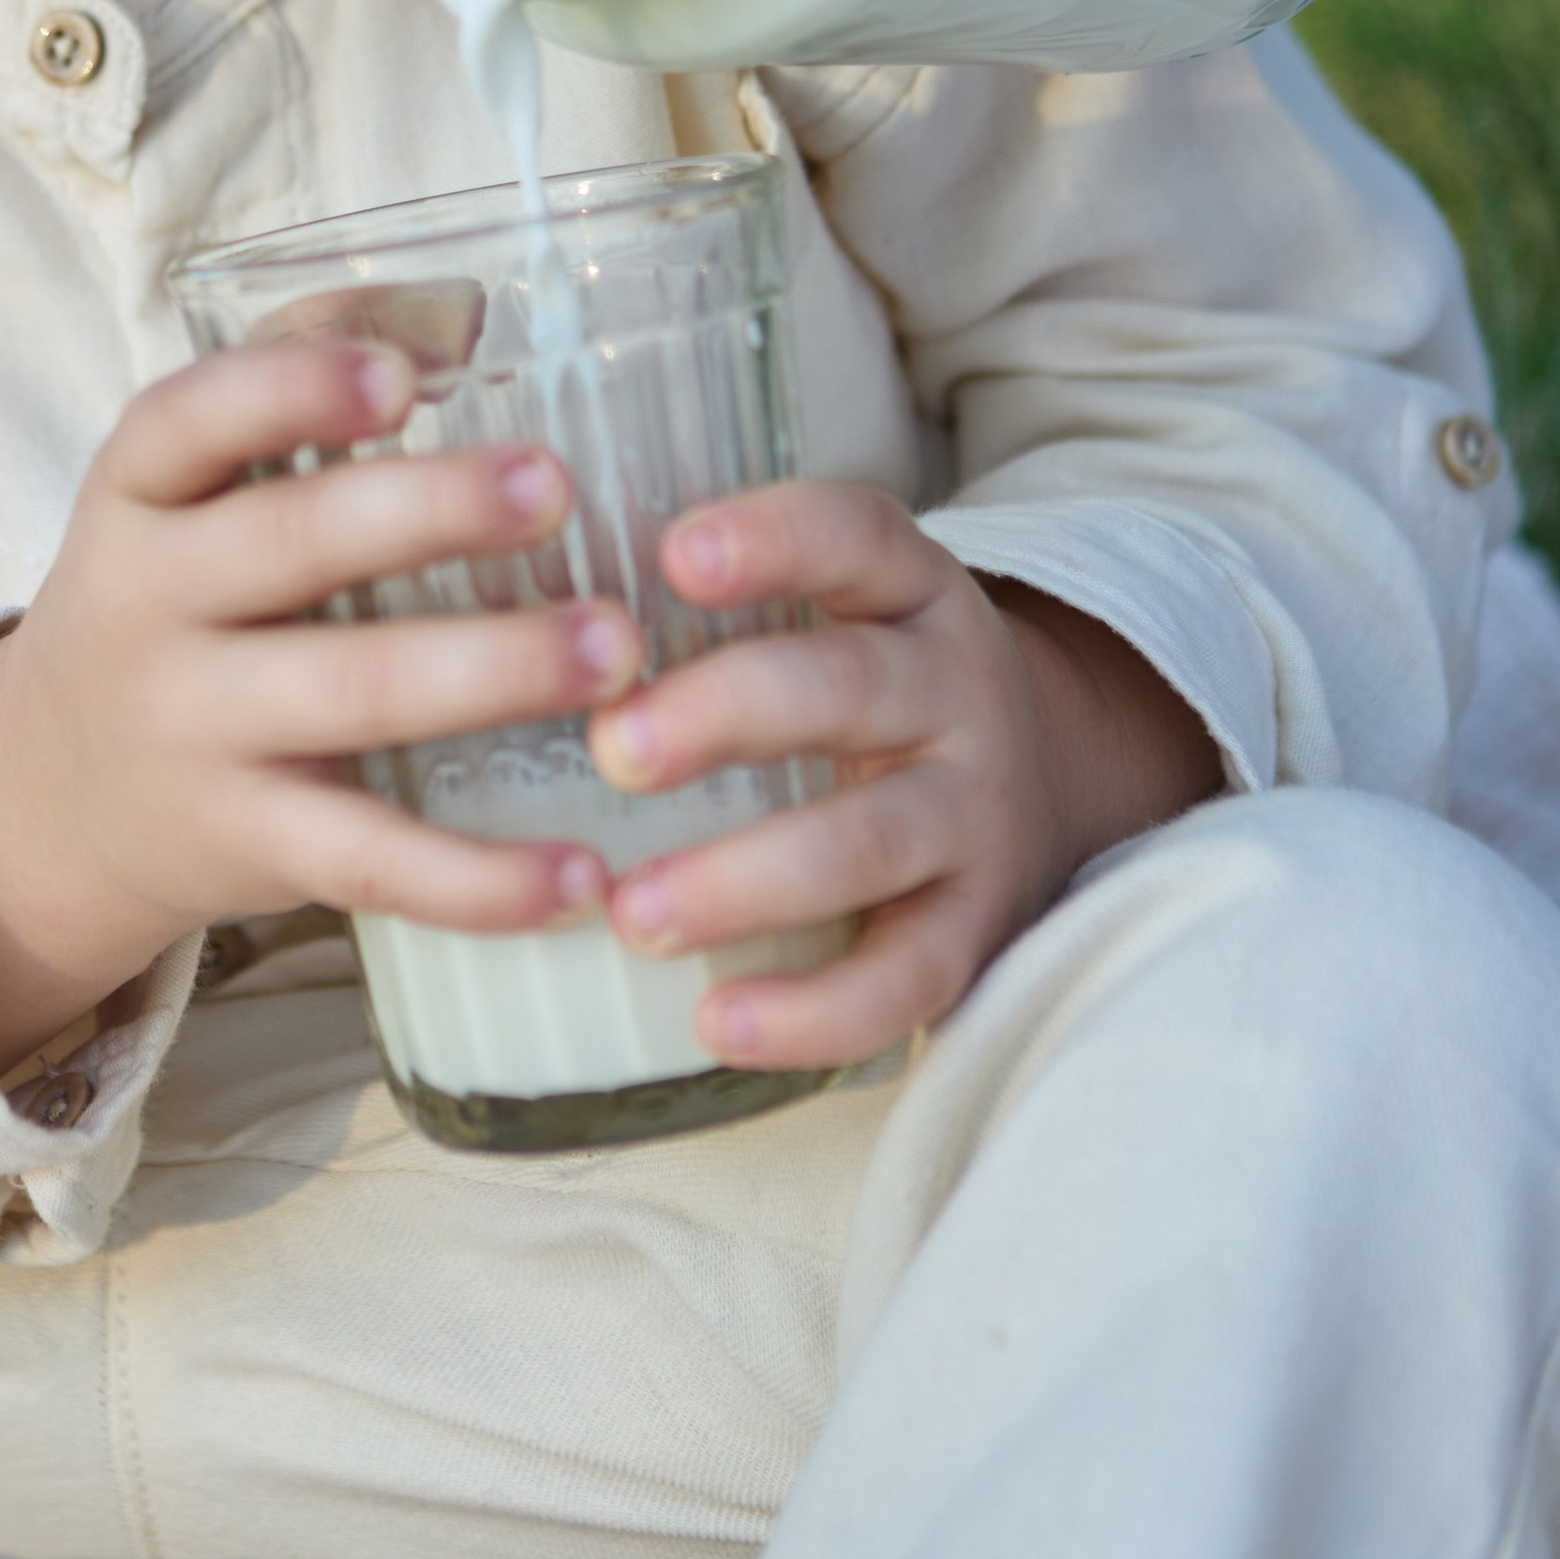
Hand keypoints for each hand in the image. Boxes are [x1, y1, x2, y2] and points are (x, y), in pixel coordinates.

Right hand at [0, 339, 637, 1070]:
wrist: (47, 795)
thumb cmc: (172, 593)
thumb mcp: (187, 484)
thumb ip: (301, 372)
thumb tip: (464, 308)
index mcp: (138, 496)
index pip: (185, 421)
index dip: (289, 390)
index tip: (403, 377)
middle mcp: (149, 607)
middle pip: (289, 545)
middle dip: (430, 512)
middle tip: (559, 487)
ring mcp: (193, 733)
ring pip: (349, 697)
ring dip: (493, 669)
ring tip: (616, 649)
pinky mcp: (247, 844)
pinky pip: (371, 861)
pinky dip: (481, 879)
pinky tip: (583, 874)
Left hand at [584, 482, 1216, 1069]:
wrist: (1040, 786)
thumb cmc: (865, 690)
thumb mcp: (832, 610)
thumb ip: (717, 597)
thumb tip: (519, 583)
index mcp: (906, 592)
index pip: (856, 535)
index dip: (775, 539)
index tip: (675, 555)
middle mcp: (953, 689)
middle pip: (850, 686)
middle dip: (727, 714)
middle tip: (613, 749)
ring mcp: (973, 812)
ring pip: (870, 839)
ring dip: (746, 879)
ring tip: (633, 912)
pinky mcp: (977, 927)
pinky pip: (906, 977)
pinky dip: (814, 1011)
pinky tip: (718, 1023)